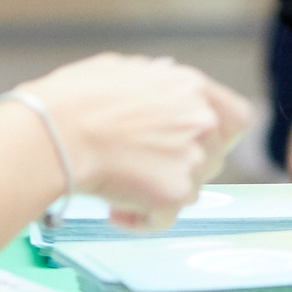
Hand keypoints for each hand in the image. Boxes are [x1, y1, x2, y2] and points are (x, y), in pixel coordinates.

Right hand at [20, 54, 252, 229]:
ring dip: (159, 192)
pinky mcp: (174, 194)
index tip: (199, 144)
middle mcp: (202, 121)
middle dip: (181, 167)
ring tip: (117, 186)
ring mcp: (192, 159)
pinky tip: (112, 211)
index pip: (236, 117)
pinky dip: (140, 219)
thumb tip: (156, 91)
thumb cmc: (73, 100)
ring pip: (189, 190)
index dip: (219, 135)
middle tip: (143, 169)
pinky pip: (163, 218)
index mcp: (191, 87)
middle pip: (213, 158)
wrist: (55, 134)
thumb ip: (152, 85)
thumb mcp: (119, 71)